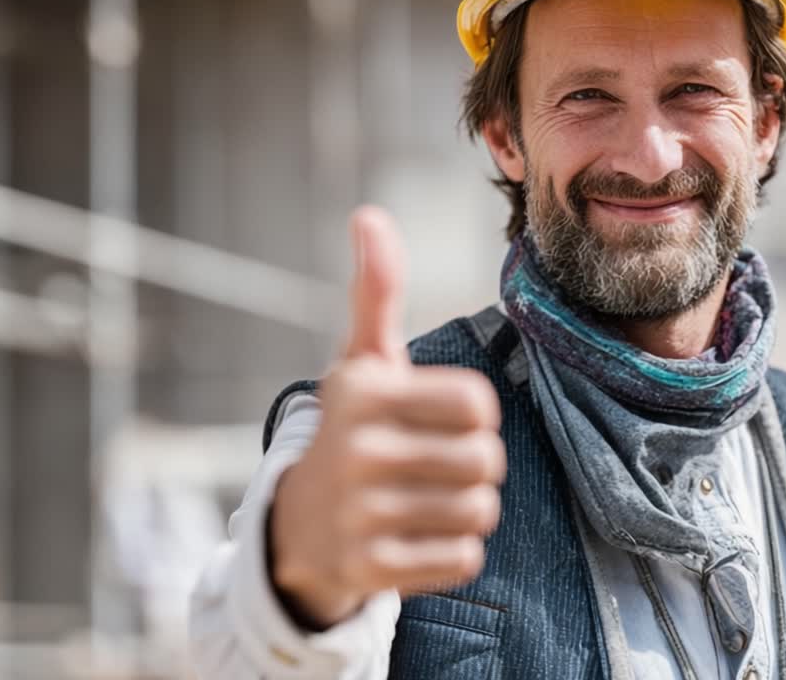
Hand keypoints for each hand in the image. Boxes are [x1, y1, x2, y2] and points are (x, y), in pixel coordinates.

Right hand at [269, 207, 505, 627]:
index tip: (442, 420)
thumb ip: (376, 293)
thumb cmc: (354, 430)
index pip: (479, 405)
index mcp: (363, 393)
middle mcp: (356, 452)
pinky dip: (455, 551)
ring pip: (480, 512)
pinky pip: (465, 559)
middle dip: (475, 464)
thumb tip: (369, 215)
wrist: (299, 526)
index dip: (474, 415)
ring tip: (429, 500)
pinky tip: (419, 536)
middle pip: (486, 461)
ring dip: (468, 509)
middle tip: (438, 466)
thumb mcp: (362, 362)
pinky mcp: (370, 570)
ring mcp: (359, 515)